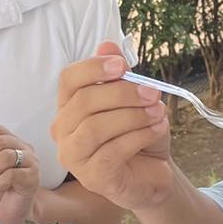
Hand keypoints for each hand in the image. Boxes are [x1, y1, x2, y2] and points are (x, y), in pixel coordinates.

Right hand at [50, 41, 173, 212]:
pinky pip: (112, 151)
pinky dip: (138, 136)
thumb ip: (119, 76)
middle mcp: (63, 131)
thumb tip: (108, 46)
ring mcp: (74, 157)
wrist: (152, 176)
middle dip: (122, 93)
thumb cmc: (138, 137)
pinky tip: (157, 129)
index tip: (123, 66)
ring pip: (95, 127)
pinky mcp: (92, 177)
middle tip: (153, 92)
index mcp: (69, 107)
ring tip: (159, 113)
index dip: (93, 68)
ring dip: (133, 116)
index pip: (69, 80)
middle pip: (84, 102)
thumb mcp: (134, 102)